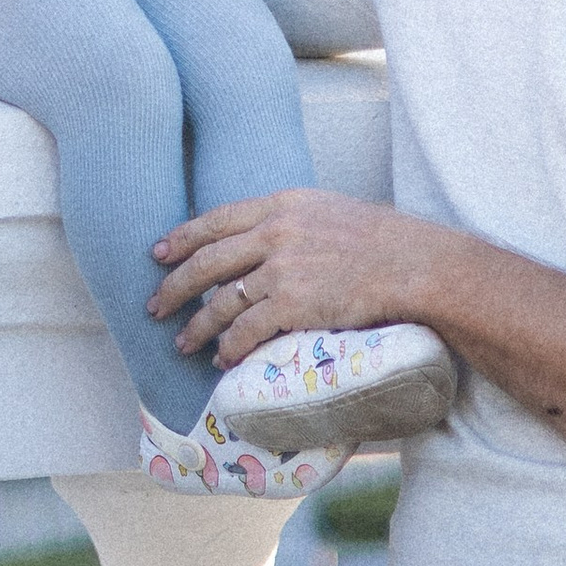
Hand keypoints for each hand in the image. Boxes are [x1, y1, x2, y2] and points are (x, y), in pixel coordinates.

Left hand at [149, 187, 447, 375]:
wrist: (411, 264)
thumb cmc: (377, 240)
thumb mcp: (325, 210)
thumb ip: (288, 220)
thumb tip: (259, 236)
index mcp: (281, 205)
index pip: (216, 221)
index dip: (181, 239)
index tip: (158, 253)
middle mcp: (275, 233)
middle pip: (207, 262)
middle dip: (174, 287)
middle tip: (154, 306)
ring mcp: (283, 269)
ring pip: (221, 302)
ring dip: (197, 327)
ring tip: (183, 343)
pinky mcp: (294, 304)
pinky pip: (247, 330)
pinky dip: (230, 348)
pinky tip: (223, 359)